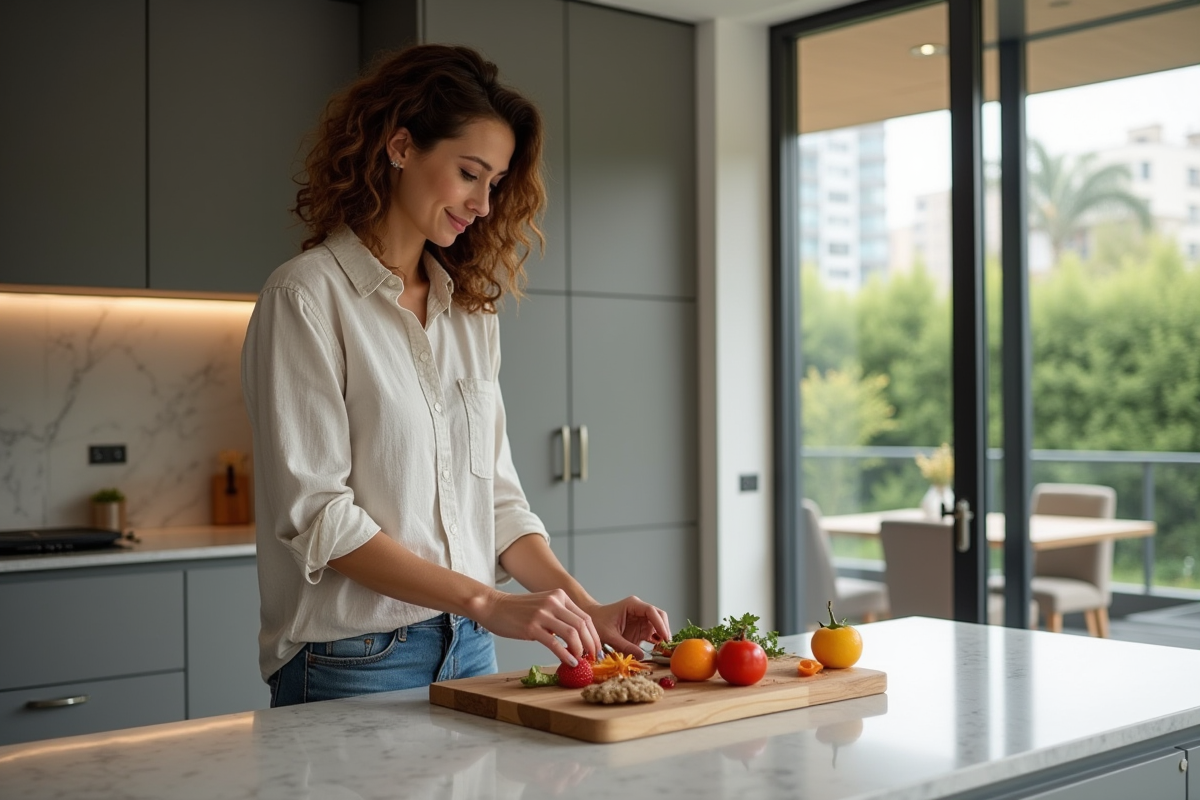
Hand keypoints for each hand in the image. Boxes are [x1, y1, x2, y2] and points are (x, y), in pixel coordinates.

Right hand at [476, 588, 601, 664]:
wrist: (493, 606)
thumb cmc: (518, 610)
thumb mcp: (544, 606)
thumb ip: (560, 616)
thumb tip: (577, 638)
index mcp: (559, 596)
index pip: (585, 617)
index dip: (594, 635)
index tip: (597, 649)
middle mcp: (553, 602)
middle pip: (582, 625)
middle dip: (591, 644)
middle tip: (593, 658)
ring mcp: (542, 614)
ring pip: (572, 634)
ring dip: (580, 650)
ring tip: (581, 660)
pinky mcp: (531, 627)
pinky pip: (554, 644)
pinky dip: (566, 655)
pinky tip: (570, 663)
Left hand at [583, 596, 670, 656]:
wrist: (591, 621)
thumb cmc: (598, 622)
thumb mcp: (610, 636)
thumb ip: (625, 646)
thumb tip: (642, 656)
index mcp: (632, 605)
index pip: (651, 611)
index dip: (660, 623)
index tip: (664, 636)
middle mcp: (639, 610)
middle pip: (659, 616)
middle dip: (664, 629)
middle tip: (666, 644)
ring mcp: (641, 619)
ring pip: (658, 625)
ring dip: (662, 636)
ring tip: (664, 649)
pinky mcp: (640, 628)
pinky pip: (653, 633)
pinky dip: (657, 640)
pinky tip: (658, 649)